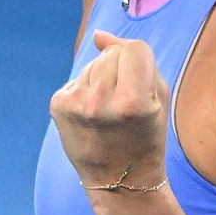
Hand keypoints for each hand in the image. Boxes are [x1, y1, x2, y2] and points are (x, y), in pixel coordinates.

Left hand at [49, 31, 169, 196]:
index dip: (142, 62)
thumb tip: (98, 35)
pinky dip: (85, 91)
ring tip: (107, 110)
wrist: (119, 179)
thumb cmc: (146, 135)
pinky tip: (91, 114)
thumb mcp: (158, 97)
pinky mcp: (58, 106)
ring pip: (92, 64)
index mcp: (133, 101)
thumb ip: (136, 57)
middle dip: (120, 70)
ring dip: (101, 79)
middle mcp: (100, 102)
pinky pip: (77, 79)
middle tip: (124, 103)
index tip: (143, 85)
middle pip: (112, 54)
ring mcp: (76, 104)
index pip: (136, 48)